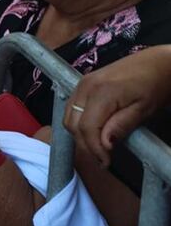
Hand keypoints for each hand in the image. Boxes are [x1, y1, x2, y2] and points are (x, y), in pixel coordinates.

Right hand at [64, 47, 170, 167]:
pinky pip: (72, 108)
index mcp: (102, 92)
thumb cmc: (155, 84)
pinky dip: (79, 123)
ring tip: (100, 146)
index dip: (94, 148)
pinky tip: (95, 131)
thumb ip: (121, 125)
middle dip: (86, 144)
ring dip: (81, 135)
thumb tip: (104, 144)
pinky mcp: (83, 84)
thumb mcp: (144, 109)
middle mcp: (86, 86)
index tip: (106, 162)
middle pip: (73, 124)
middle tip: (104, 158)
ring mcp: (82, 84)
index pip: (87, 128)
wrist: (157, 63)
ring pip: (69, 117)